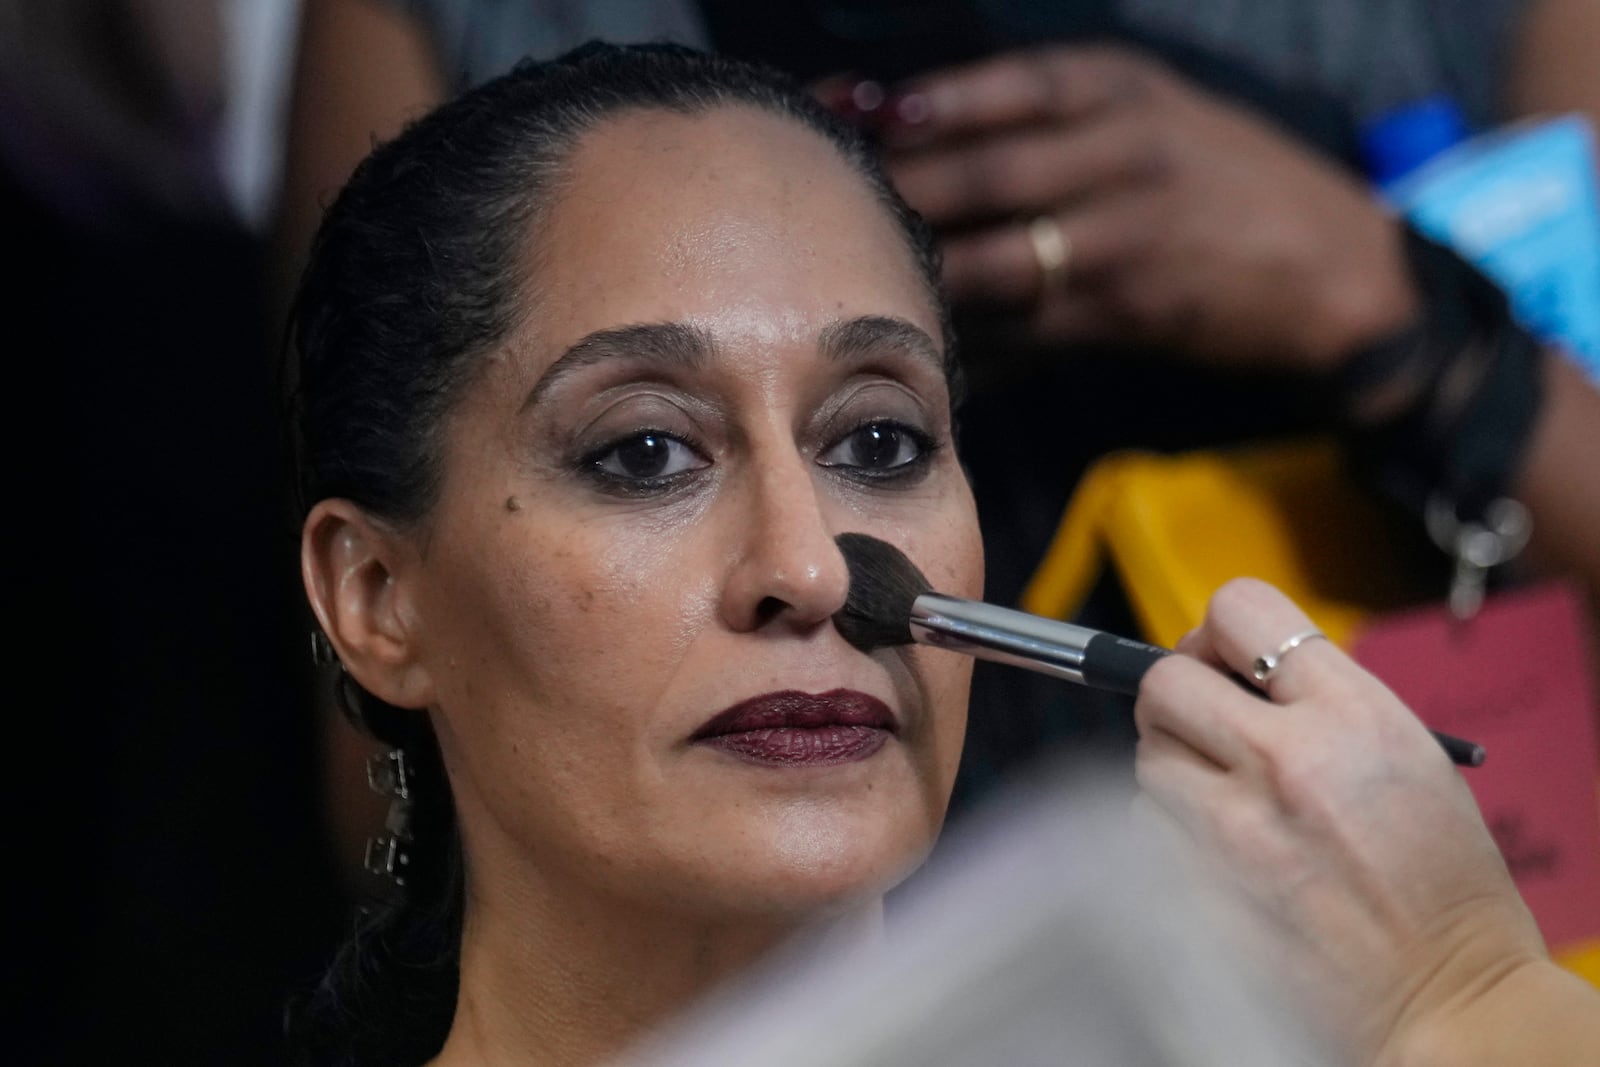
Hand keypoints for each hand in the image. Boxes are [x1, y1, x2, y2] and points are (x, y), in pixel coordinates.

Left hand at [874, 46, 1418, 370]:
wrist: (1334, 268)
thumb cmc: (1220, 184)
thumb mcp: (1149, 112)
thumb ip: (1046, 118)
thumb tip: (906, 123)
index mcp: (1120, 90)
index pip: (1001, 88)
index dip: (916, 105)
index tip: (840, 112)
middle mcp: (1121, 152)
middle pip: (981, 172)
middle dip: (895, 191)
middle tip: (823, 204)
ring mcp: (1123, 237)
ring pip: (992, 256)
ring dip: (917, 271)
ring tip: (851, 278)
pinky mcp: (1123, 312)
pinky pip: (1021, 328)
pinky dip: (965, 338)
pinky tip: (914, 343)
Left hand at [1133, 578, 1547, 1060]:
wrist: (1445, 994)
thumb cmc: (1437, 881)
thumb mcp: (1409, 752)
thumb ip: (1319, 698)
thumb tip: (1230, 667)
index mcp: (1348, 714)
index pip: (1239, 610)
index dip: (1221, 630)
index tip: (1224, 655)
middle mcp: (1281, 760)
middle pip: (1163, 680)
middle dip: (1179, 694)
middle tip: (1207, 721)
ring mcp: (1230, 828)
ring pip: (1147, 757)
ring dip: (1176, 768)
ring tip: (1231, 800)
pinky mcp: (1196, 885)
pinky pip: (1148, 827)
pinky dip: (1171, 832)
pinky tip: (1223, 852)